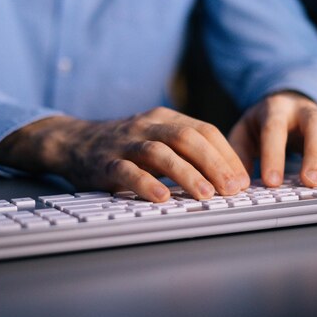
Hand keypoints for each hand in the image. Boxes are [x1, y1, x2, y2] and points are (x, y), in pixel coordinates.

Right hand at [0, 107, 248, 201]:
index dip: (226, 154)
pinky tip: (162, 198)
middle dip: (214, 164)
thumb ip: (185, 149)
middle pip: (187, 138)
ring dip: (187, 174)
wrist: (73, 141)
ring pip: (160, 153)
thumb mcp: (155, 137)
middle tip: (232, 189)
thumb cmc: (124, 146)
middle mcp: (147, 126)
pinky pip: (127, 172)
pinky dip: (145, 184)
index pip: (204, 130)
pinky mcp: (105, 163)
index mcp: (164, 118)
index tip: (242, 179)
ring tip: (206, 195)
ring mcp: (125, 143)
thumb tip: (227, 176)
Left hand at [228, 91, 316, 186]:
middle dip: (315, 154)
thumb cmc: (262, 124)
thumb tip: (239, 182)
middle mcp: (304, 109)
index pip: (274, 129)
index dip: (274, 155)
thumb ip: (239, 154)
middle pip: (315, 125)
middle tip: (311, 182)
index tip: (272, 182)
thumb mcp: (244, 133)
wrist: (285, 104)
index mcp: (275, 108)